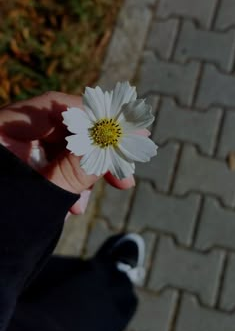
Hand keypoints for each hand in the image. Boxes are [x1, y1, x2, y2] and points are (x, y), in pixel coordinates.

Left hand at [0, 91, 134, 213]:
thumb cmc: (4, 223)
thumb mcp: (43, 194)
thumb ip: (77, 167)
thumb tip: (109, 142)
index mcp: (1, 130)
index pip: (55, 107)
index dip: (94, 116)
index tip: (126, 130)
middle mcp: (7, 135)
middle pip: (61, 130)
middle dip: (92, 153)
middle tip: (125, 174)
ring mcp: (12, 154)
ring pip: (57, 151)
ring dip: (79, 175)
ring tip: (82, 206)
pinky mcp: (18, 171)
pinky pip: (49, 167)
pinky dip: (65, 183)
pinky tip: (73, 206)